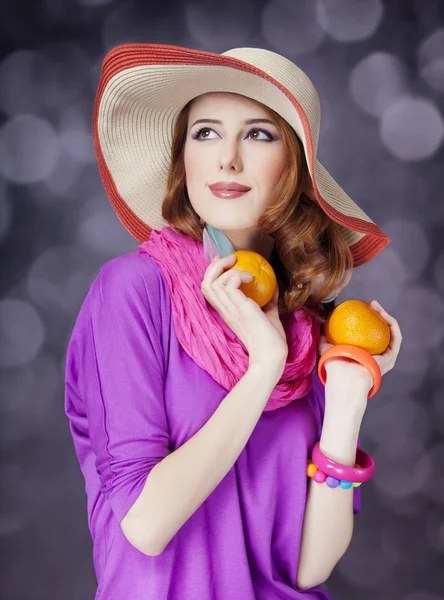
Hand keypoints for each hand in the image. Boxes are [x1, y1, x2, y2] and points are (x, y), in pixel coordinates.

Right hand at [200, 254, 287, 369]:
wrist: (272, 354)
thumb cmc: (270, 337)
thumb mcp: (268, 313)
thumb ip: (268, 299)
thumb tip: (274, 284)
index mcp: (226, 310)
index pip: (208, 289)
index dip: (212, 272)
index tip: (225, 262)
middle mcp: (224, 309)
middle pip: (205, 283)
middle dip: (215, 266)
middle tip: (232, 259)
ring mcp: (230, 309)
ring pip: (212, 283)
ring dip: (227, 269)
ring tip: (243, 268)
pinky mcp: (240, 308)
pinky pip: (230, 284)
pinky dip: (239, 276)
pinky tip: (252, 278)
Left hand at [318, 299, 402, 386]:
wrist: (347, 376)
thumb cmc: (335, 366)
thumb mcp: (327, 349)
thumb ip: (325, 341)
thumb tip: (322, 329)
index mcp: (363, 355)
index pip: (367, 336)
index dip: (367, 322)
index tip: (359, 309)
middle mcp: (375, 357)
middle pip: (380, 333)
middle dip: (378, 316)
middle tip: (370, 305)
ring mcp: (385, 357)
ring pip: (390, 332)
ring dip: (386, 316)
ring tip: (376, 305)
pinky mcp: (391, 357)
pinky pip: (395, 336)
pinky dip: (391, 323)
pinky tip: (383, 313)